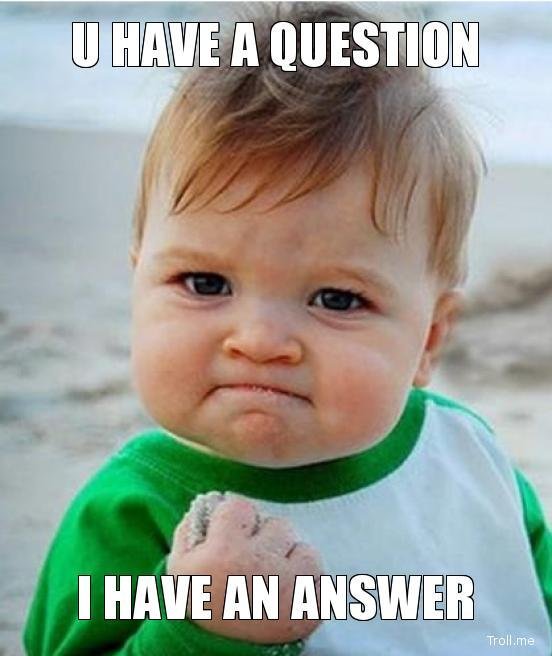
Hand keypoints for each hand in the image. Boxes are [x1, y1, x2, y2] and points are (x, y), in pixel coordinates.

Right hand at [167, 494, 322, 643]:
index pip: (243, 506)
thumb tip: (213, 499)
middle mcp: (259, 567)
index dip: (236, 520)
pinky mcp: (306, 612)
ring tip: (273, 577)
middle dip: (267, 539)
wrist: (208, 654)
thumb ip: (193, 526)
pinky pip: (321, 581)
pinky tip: (288, 594)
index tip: (231, 535)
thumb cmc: (197, 602)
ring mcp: (286, 590)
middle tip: (252, 561)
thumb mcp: (180, 564)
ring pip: (305, 550)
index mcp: (224, 552)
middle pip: (279, 526)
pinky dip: (308, 585)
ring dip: (291, 560)